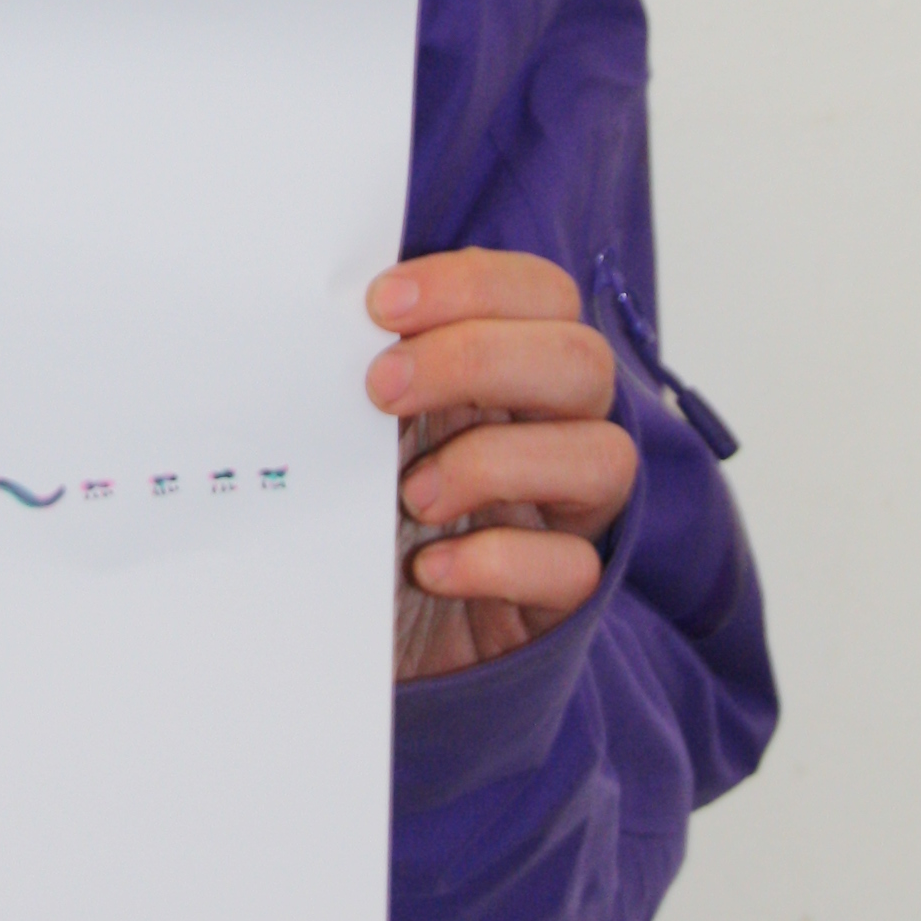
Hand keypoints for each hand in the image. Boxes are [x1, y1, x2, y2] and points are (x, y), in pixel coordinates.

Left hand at [365, 247, 634, 678]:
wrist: (342, 634)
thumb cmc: (354, 509)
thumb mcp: (353, 429)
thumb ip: (360, 370)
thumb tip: (315, 318)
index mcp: (508, 368)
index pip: (538, 294)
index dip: (472, 286)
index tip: (380, 305)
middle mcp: (551, 429)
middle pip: (582, 361)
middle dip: (478, 360)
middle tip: (381, 389)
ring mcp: (564, 514)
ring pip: (605, 457)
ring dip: (496, 463)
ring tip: (412, 495)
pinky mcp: (558, 598)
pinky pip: (573, 568)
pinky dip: (498, 561)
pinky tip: (430, 568)